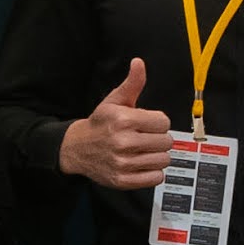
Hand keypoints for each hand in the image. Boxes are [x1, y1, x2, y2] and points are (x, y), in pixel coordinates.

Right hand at [61, 57, 176, 190]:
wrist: (77, 148)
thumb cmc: (100, 123)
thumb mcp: (114, 100)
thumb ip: (132, 83)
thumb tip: (139, 63)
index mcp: (124, 119)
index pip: (164, 122)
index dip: (158, 122)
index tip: (147, 123)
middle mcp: (123, 142)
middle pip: (166, 142)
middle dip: (158, 138)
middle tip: (144, 137)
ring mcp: (123, 163)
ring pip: (163, 160)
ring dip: (156, 155)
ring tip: (142, 150)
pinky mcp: (123, 180)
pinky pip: (155, 177)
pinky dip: (152, 172)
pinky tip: (140, 163)